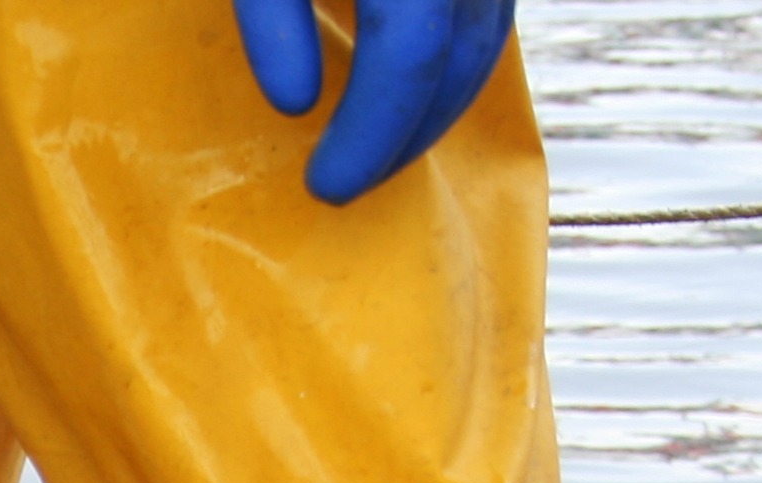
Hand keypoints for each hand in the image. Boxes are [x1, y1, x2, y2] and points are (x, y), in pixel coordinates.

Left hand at [234, 0, 514, 204]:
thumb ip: (272, 14)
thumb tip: (295, 106)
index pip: (409, 57)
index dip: (369, 134)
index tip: (324, 187)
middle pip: (459, 58)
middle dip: (406, 137)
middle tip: (343, 186)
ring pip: (486, 41)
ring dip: (436, 108)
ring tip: (373, 151)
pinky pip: (489, 15)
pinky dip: (452, 63)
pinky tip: (400, 92)